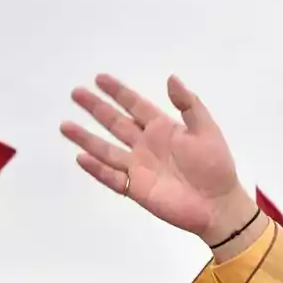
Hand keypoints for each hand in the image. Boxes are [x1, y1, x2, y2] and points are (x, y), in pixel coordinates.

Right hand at [61, 74, 257, 245]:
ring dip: (86, 138)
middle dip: (96, 108)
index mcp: (163, 129)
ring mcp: (139, 167)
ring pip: (106, 149)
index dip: (118, 92)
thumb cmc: (215, 165)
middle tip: (75, 93)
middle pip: (115, 123)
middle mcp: (146, 145)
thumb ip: (189, 105)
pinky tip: (81, 157)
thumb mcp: (206, 130)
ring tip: (65, 125)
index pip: (135, 106)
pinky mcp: (136, 189)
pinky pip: (111, 177)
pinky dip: (96, 169)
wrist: (217, 204)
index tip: (99, 78)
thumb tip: (171, 78)